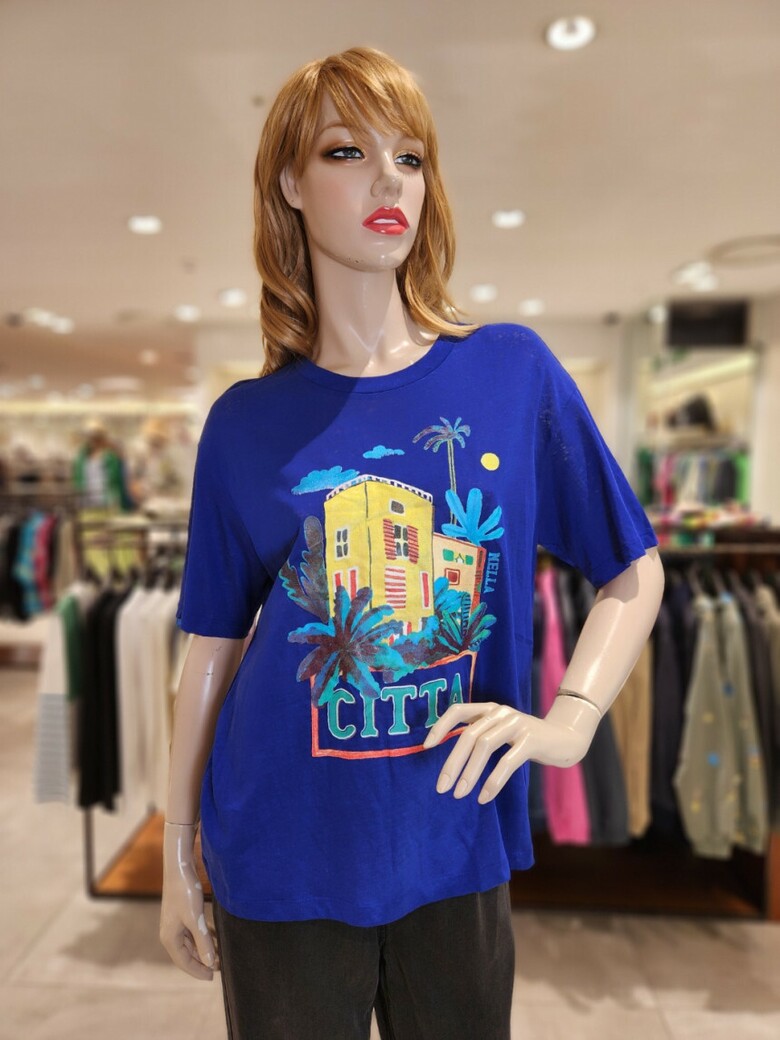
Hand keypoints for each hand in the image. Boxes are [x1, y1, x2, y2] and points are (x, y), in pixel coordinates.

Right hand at [159, 823, 218, 980]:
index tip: (214, 977)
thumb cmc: (185, 892)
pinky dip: (205, 937)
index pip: (184, 963)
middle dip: (203, 962)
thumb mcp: (195, 918)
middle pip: (187, 955)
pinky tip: (216, 938)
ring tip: (221, 955)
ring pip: (192, 944)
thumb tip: (210, 964)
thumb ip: (203, 942)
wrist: (179, 867)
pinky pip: (194, 932)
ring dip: (205, 950)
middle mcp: (170, 934)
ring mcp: (176, 924)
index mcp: (169, 938)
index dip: (198, 971)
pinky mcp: (183, 915)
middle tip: (221, 968)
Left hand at [422, 700, 594, 803]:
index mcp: (490, 709)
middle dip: (452, 763)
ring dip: (469, 773)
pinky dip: (493, 781)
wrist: (566, 739)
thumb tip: (452, 760)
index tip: (426, 747)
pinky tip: (484, 797)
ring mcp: (516, 724)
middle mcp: (500, 712)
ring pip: (484, 746)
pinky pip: (507, 761)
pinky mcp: (531, 740)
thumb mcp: (502, 733)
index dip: (440, 726)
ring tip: (459, 794)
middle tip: (441, 788)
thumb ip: (481, 736)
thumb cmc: (527, 740)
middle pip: (468, 735)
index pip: (458, 710)